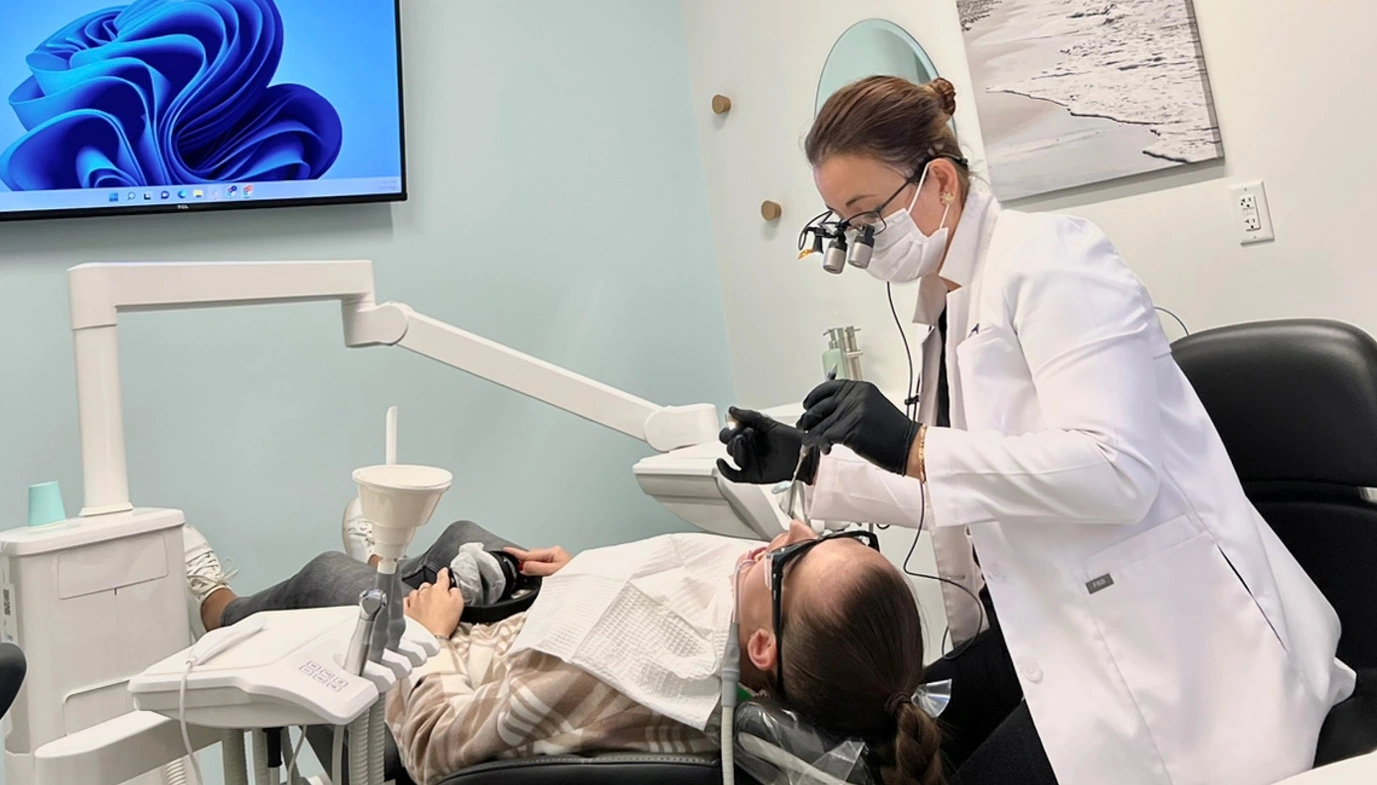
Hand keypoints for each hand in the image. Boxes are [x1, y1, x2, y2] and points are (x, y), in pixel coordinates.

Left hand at [404, 567, 464, 638]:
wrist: (429, 636)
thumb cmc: (444, 622)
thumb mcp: (459, 604)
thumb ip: (456, 592)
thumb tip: (453, 589)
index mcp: (439, 589)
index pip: (442, 576)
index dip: (444, 573)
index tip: (445, 571)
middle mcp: (424, 592)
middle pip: (428, 585)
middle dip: (432, 588)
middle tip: (437, 596)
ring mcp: (414, 601)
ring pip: (416, 592)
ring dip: (421, 594)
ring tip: (425, 602)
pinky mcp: (407, 611)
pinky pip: (407, 601)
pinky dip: (410, 601)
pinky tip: (413, 604)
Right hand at [503, 546, 572, 576]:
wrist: (588, 585)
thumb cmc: (576, 577)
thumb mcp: (553, 574)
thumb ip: (537, 568)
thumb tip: (524, 566)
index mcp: (554, 553)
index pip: (530, 553)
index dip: (516, 554)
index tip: (506, 551)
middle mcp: (555, 555)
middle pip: (532, 557)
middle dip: (523, 562)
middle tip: (512, 568)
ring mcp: (556, 561)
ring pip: (537, 562)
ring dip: (530, 568)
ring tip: (523, 574)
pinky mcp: (558, 569)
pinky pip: (542, 568)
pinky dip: (536, 571)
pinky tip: (535, 577)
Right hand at [716, 407, 816, 483]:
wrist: (803, 454)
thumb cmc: (790, 439)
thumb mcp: (768, 423)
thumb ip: (749, 416)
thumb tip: (731, 410)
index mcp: (750, 434)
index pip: (731, 432)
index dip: (731, 428)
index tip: (737, 424)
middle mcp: (748, 448)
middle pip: (728, 444)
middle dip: (731, 438)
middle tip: (742, 434)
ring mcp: (749, 461)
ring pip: (732, 456)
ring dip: (735, 448)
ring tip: (745, 441)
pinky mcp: (751, 474)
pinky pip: (733, 475)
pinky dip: (724, 469)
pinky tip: (722, 462)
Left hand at [796, 380, 918, 474]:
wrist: (909, 445)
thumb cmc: (892, 431)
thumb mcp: (871, 407)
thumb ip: (850, 405)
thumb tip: (826, 413)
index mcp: (860, 387)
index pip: (827, 387)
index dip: (813, 397)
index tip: (807, 405)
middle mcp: (855, 396)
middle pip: (820, 406)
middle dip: (808, 419)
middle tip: (804, 427)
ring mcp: (853, 411)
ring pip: (821, 424)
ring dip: (812, 436)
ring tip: (810, 443)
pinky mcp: (850, 429)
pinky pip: (826, 436)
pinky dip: (821, 444)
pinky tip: (825, 449)